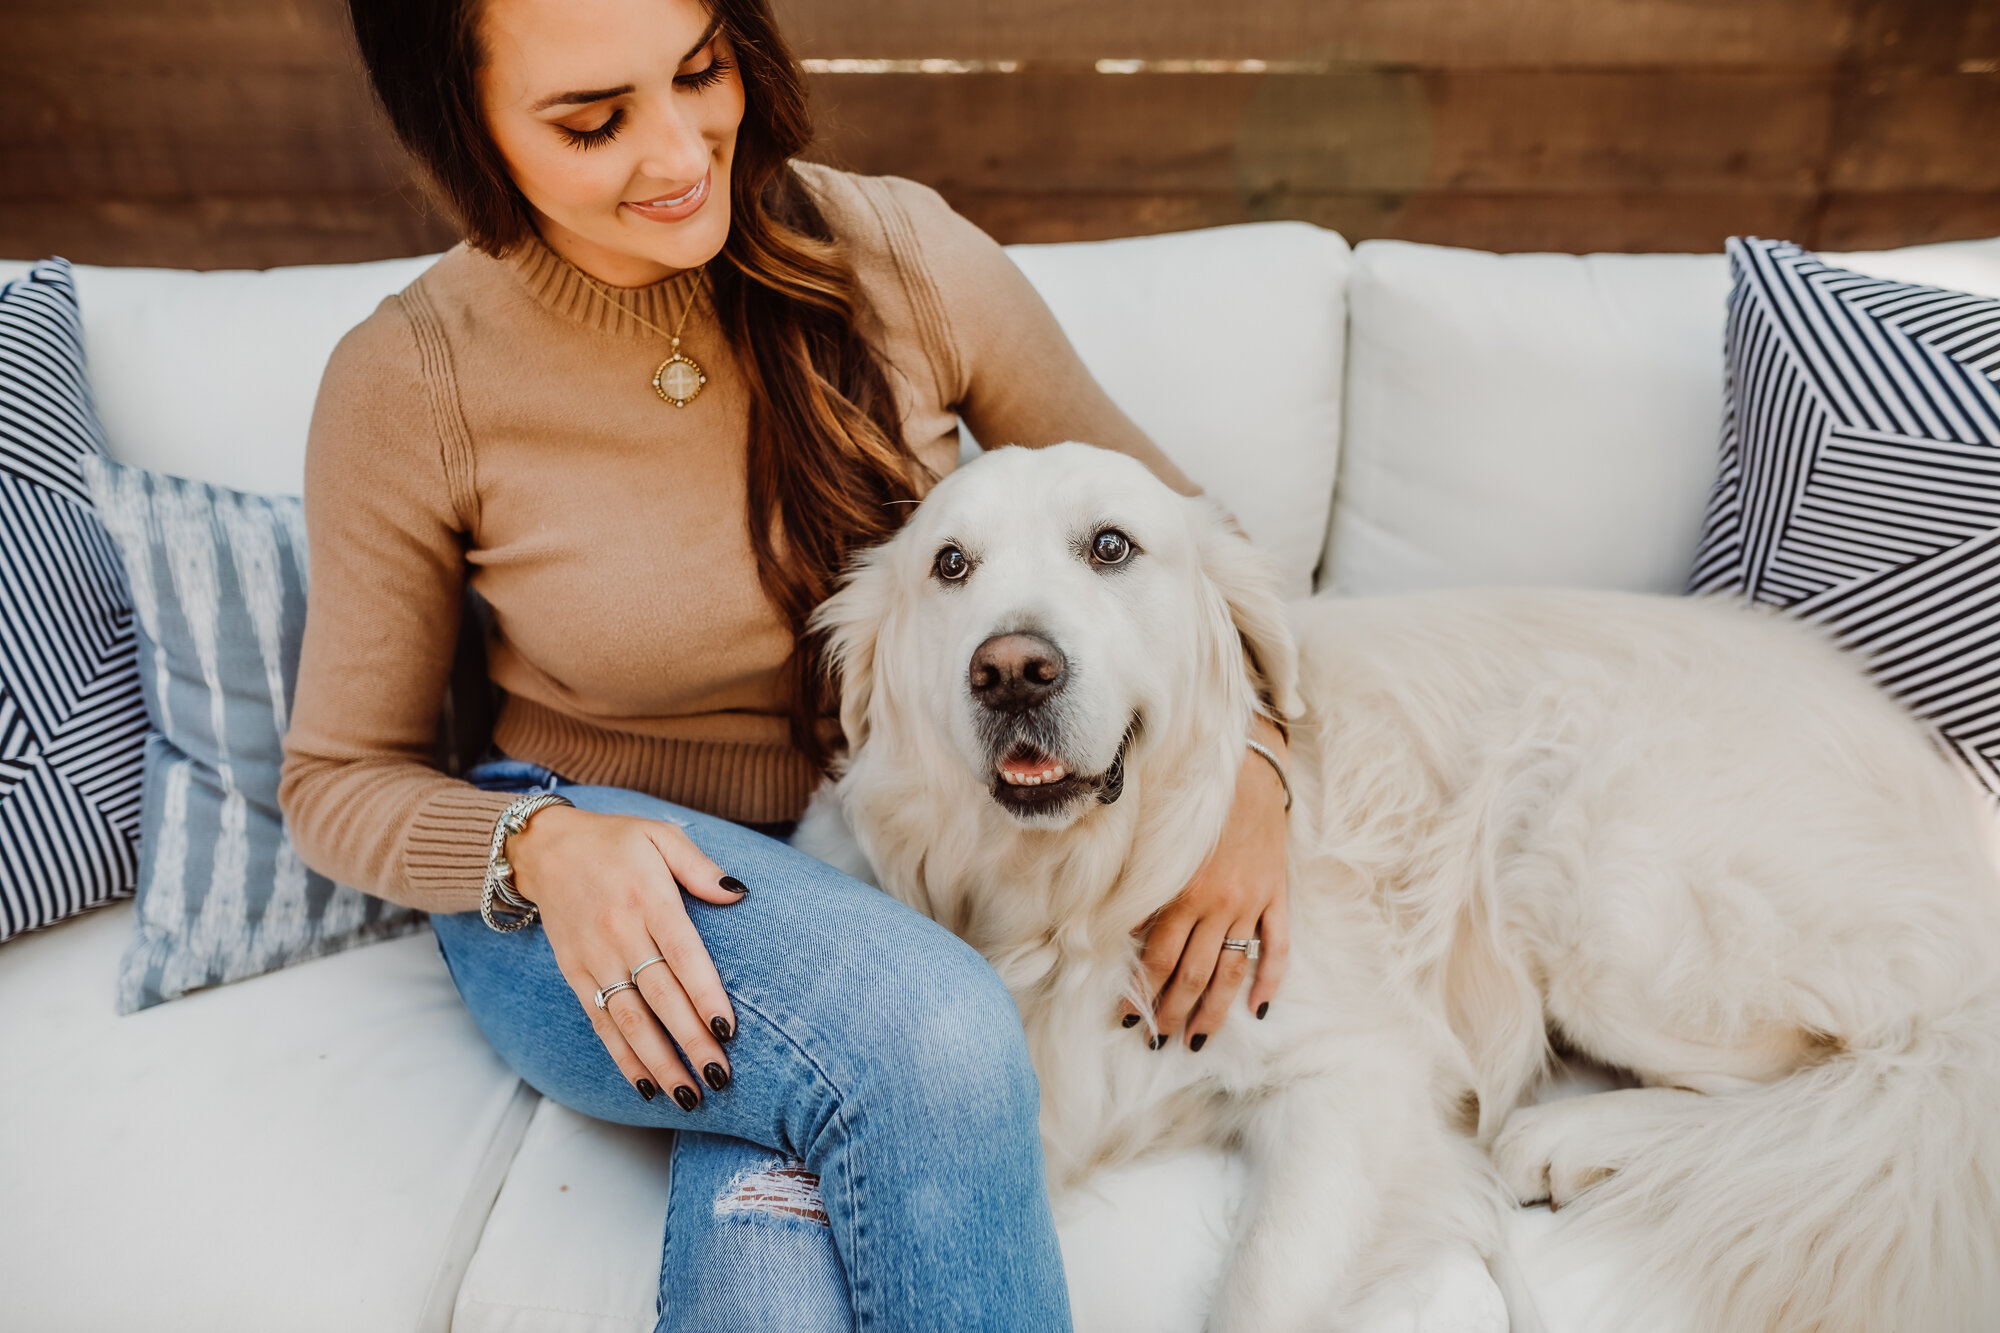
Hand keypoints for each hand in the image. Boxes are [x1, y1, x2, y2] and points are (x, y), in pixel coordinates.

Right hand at [508, 805, 747, 1108]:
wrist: (544, 850)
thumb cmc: (614, 842)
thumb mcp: (659, 835)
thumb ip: (699, 866)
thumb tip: (737, 893)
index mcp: (647, 899)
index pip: (682, 955)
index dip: (704, 995)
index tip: (727, 1030)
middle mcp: (619, 934)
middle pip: (660, 997)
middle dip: (690, 1041)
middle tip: (720, 1076)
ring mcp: (594, 959)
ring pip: (629, 1020)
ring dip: (659, 1061)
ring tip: (689, 1095)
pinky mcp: (575, 975)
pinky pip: (601, 1023)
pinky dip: (623, 1057)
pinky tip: (647, 1084)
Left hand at [1121, 714, 1290, 1048]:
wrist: (1247, 769)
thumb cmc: (1193, 807)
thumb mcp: (1160, 848)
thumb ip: (1143, 894)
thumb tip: (1121, 939)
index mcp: (1182, 893)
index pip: (1157, 959)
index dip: (1141, 993)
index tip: (1128, 1017)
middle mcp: (1217, 904)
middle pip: (1193, 973)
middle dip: (1174, 1012)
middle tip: (1159, 1040)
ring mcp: (1251, 903)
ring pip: (1231, 969)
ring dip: (1213, 1009)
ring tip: (1198, 1038)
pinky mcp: (1276, 896)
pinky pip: (1276, 946)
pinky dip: (1270, 980)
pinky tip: (1258, 1008)